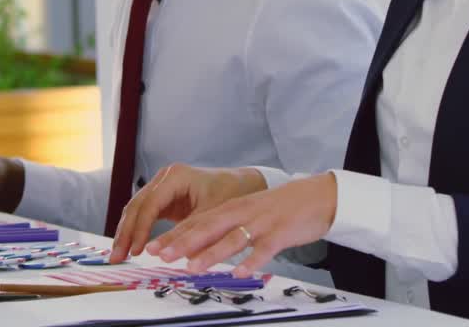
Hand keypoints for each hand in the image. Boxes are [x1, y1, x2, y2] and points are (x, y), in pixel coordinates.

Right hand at [110, 163, 266, 263]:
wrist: (240, 186)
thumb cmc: (230, 195)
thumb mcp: (211, 216)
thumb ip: (188, 234)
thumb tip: (165, 255)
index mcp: (175, 176)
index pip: (150, 204)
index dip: (140, 229)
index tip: (136, 250)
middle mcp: (164, 178)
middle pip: (137, 205)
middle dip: (125, 232)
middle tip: (117, 257)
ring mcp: (161, 186)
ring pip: (136, 210)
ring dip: (126, 233)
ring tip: (118, 256)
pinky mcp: (163, 198)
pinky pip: (143, 214)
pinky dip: (136, 231)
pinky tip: (129, 247)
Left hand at [148, 172, 338, 277]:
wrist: (315, 196)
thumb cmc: (277, 209)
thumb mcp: (246, 213)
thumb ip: (223, 229)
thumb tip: (195, 248)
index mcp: (231, 208)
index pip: (196, 221)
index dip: (173, 235)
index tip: (153, 247)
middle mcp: (242, 212)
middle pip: (207, 227)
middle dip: (182, 242)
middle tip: (161, 255)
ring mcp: (261, 222)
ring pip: (232, 238)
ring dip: (211, 253)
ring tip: (192, 267)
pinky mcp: (281, 233)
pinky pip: (265, 248)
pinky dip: (252, 260)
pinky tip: (241, 272)